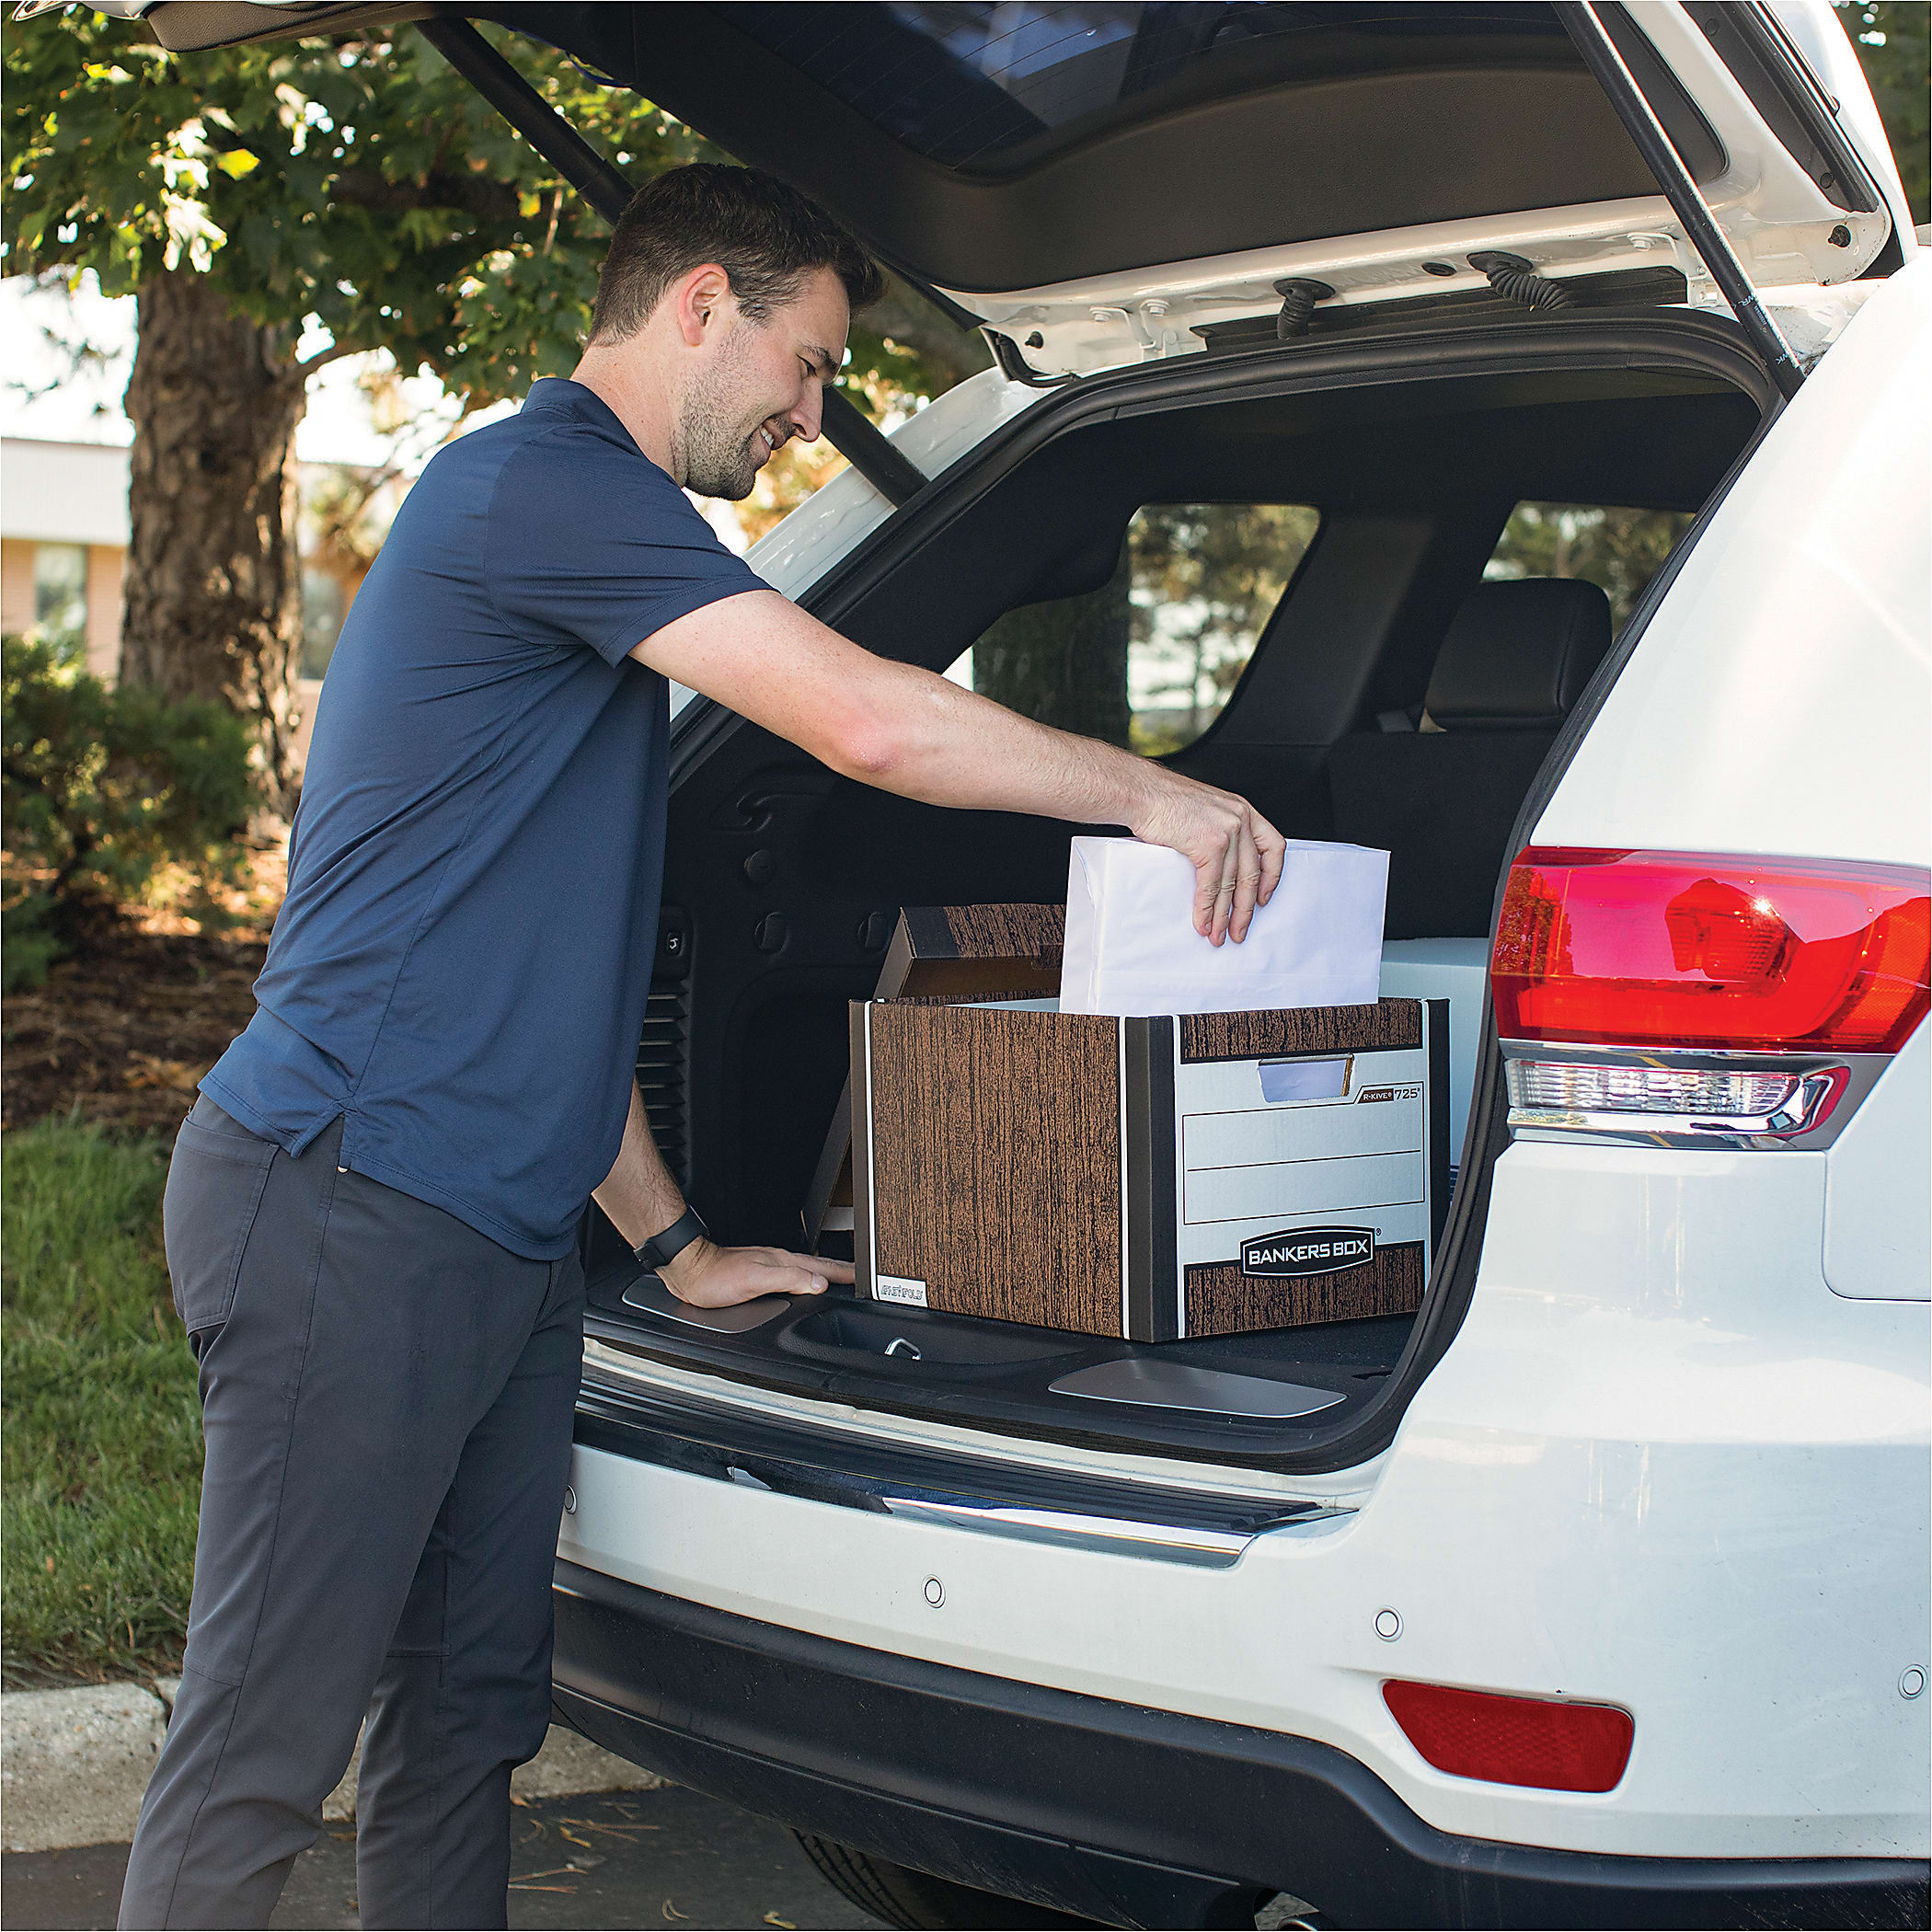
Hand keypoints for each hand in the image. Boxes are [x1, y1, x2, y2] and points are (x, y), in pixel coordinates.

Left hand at [659, 1237, 853, 1307]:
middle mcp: (778, 1262)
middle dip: (842, 1271)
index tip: (864, 1277)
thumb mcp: (755, 1280)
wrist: (690, 1271)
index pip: (823, 1267)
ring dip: (825, 1274)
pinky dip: (807, 1280)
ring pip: (806, 1270)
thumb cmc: (715, 1278)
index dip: (845, 1273)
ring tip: (840, 1279)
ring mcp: (769, 1267)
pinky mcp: (759, 1275)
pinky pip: (793, 1276)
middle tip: (861, 1277)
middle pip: (819, 1266)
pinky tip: (805, 1285)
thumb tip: (818, 1283)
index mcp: (782, 1261)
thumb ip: (788, 1280)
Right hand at [1127, 770, 1287, 945]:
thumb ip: (1218, 831)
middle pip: (1252, 874)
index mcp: (1242, 809)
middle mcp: (1240, 819)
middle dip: (1245, 909)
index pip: (1273, 847)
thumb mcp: (1205, 809)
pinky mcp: (1210, 843)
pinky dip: (1206, 908)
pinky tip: (1203, 920)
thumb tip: (1217, 867)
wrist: (1141, 792)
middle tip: (1239, 929)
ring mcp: (1228, 831)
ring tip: (1218, 933)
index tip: (1263, 897)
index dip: (1271, 877)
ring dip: (1224, 915)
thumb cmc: (1164, 799)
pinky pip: (1212, 885)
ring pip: (1232, 884)